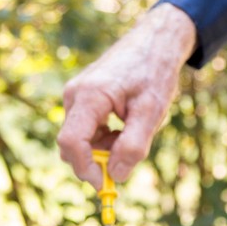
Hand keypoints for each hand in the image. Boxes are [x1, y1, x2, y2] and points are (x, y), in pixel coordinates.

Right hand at [58, 4, 196, 186]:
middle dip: (96, 159)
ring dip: (102, 147)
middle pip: (72, 144)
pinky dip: (103, 136)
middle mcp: (75, 94)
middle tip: (127, 157)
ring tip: (132, 132)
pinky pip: (84, 128)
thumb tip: (115, 176)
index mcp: (89, 96)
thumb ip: (133, 146)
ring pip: (80, 138)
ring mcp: (76, 94)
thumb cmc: (154, 72)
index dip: (85, 169)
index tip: (105, 185)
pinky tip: (124, 125)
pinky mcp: (81, 96)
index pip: (71, 143)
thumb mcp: (151, 112)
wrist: (155, 41)